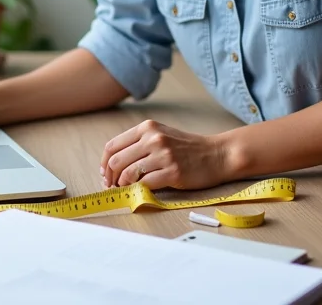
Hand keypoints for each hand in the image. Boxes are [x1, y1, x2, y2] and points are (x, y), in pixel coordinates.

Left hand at [99, 119, 231, 189]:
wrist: (217, 154)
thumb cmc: (188, 148)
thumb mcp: (162, 135)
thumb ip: (139, 144)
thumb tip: (112, 166)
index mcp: (147, 127)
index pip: (112, 146)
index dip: (104, 163)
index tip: (105, 174)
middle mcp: (153, 138)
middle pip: (116, 161)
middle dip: (109, 178)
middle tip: (112, 187)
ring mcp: (163, 155)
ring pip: (127, 173)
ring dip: (122, 186)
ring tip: (125, 190)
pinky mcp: (173, 172)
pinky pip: (145, 184)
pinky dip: (137, 190)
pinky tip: (139, 192)